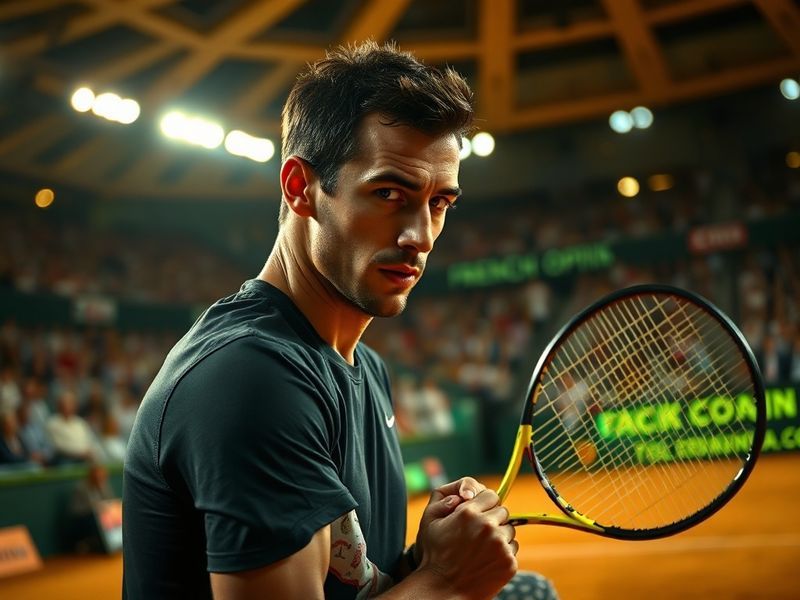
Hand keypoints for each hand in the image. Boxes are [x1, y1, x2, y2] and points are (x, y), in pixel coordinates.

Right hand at [414, 479, 517, 598]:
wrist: (443, 590)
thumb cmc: (435, 555)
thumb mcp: (430, 521)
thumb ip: (445, 498)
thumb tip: (467, 493)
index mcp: (469, 513)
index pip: (491, 495)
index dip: (485, 503)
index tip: (479, 513)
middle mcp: (487, 526)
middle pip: (503, 511)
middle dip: (493, 518)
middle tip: (480, 532)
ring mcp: (500, 545)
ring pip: (510, 530)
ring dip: (500, 535)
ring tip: (482, 548)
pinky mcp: (509, 562)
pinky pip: (513, 548)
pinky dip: (503, 552)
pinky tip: (487, 560)